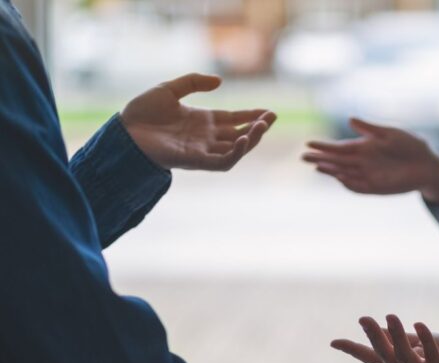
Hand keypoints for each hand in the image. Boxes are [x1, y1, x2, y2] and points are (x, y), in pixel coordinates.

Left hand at [121, 73, 276, 171]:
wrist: (124, 131)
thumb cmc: (142, 112)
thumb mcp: (170, 89)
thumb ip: (194, 82)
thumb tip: (220, 81)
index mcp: (202, 121)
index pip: (234, 120)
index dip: (252, 116)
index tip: (270, 112)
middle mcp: (206, 137)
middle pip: (240, 135)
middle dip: (258, 128)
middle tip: (271, 118)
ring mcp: (202, 150)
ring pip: (236, 149)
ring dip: (252, 140)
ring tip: (262, 127)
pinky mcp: (196, 161)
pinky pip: (222, 162)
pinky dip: (235, 153)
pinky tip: (243, 139)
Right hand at [303, 118, 438, 202]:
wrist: (428, 165)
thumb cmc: (411, 146)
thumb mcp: (391, 134)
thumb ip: (370, 129)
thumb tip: (350, 119)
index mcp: (364, 147)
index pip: (339, 147)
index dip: (324, 146)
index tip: (309, 143)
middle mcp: (362, 162)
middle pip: (337, 161)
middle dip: (320, 159)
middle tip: (303, 157)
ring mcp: (368, 175)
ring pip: (344, 174)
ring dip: (331, 171)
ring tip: (317, 166)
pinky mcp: (376, 187)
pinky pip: (358, 187)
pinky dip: (348, 184)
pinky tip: (338, 178)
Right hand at [331, 315, 438, 362]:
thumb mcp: (420, 341)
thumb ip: (401, 338)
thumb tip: (379, 326)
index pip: (372, 358)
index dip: (354, 350)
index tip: (333, 342)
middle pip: (385, 357)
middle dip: (374, 338)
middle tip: (364, 318)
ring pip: (404, 358)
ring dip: (397, 336)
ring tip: (392, 315)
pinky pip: (431, 358)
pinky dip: (425, 341)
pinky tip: (419, 324)